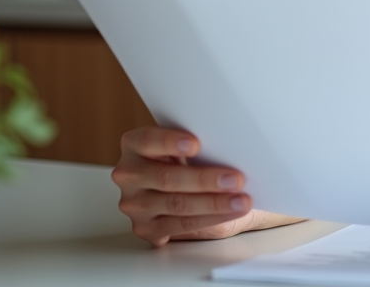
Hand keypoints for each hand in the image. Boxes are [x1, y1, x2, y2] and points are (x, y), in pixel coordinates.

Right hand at [112, 126, 302, 246]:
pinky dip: (211, 218)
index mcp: (133, 145)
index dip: (169, 142)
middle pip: (166, 178)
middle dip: (205, 180)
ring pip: (177, 205)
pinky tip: (229, 212)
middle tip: (236, 179)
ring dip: (214, 203)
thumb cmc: (186, 158)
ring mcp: (135, 205)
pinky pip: (181, 225)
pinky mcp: (146, 228)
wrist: (185, 188)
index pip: (146, 140)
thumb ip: (192, 144)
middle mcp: (128, 175)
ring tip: (240, 200)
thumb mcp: (182, 146)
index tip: (195, 144)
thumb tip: (227, 144)